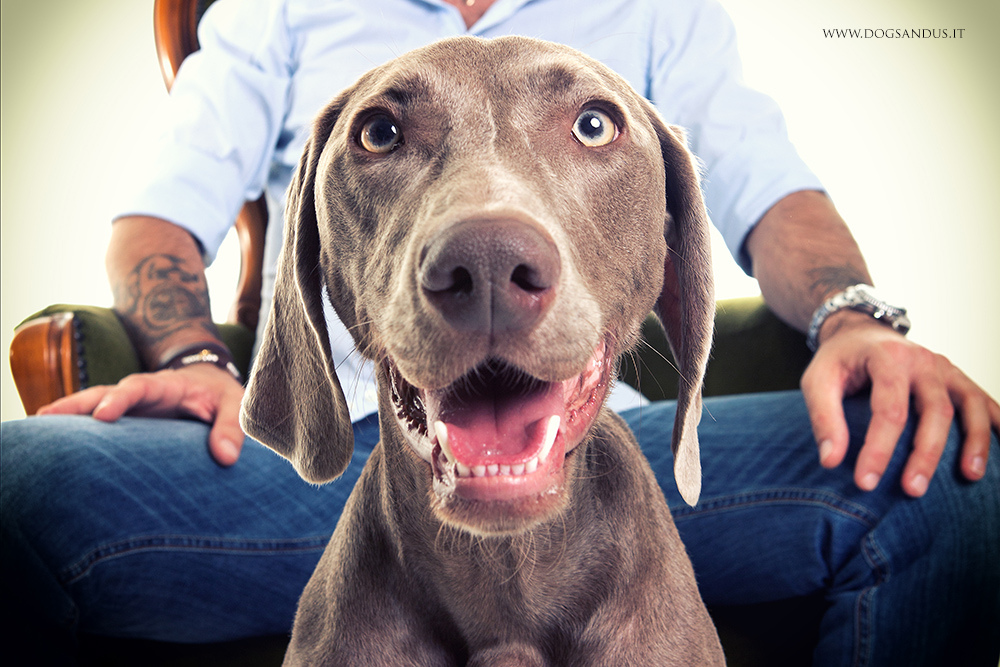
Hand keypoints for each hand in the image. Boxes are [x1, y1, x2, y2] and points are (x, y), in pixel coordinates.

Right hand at [37, 364, 246, 465]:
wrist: (213, 384)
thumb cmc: (222, 395)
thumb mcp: (234, 405)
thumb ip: (230, 428)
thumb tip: (227, 458)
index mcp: (167, 385)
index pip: (140, 387)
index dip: (120, 398)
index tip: (102, 414)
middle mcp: (141, 393)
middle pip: (104, 392)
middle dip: (77, 404)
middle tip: (47, 417)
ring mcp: (130, 407)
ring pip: (93, 406)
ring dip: (68, 415)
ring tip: (38, 428)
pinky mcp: (126, 421)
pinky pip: (97, 424)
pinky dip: (76, 429)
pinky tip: (52, 442)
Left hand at [801, 311, 998, 496]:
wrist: (860, 332)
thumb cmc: (838, 361)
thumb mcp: (817, 380)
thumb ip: (823, 418)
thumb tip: (831, 462)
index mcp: (887, 357)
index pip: (889, 408)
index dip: (879, 449)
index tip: (866, 483)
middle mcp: (922, 360)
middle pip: (934, 409)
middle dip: (926, 453)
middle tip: (912, 491)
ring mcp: (945, 368)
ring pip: (969, 404)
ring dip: (975, 442)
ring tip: (970, 476)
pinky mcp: (956, 378)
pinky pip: (983, 400)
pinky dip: (997, 423)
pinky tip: (999, 452)